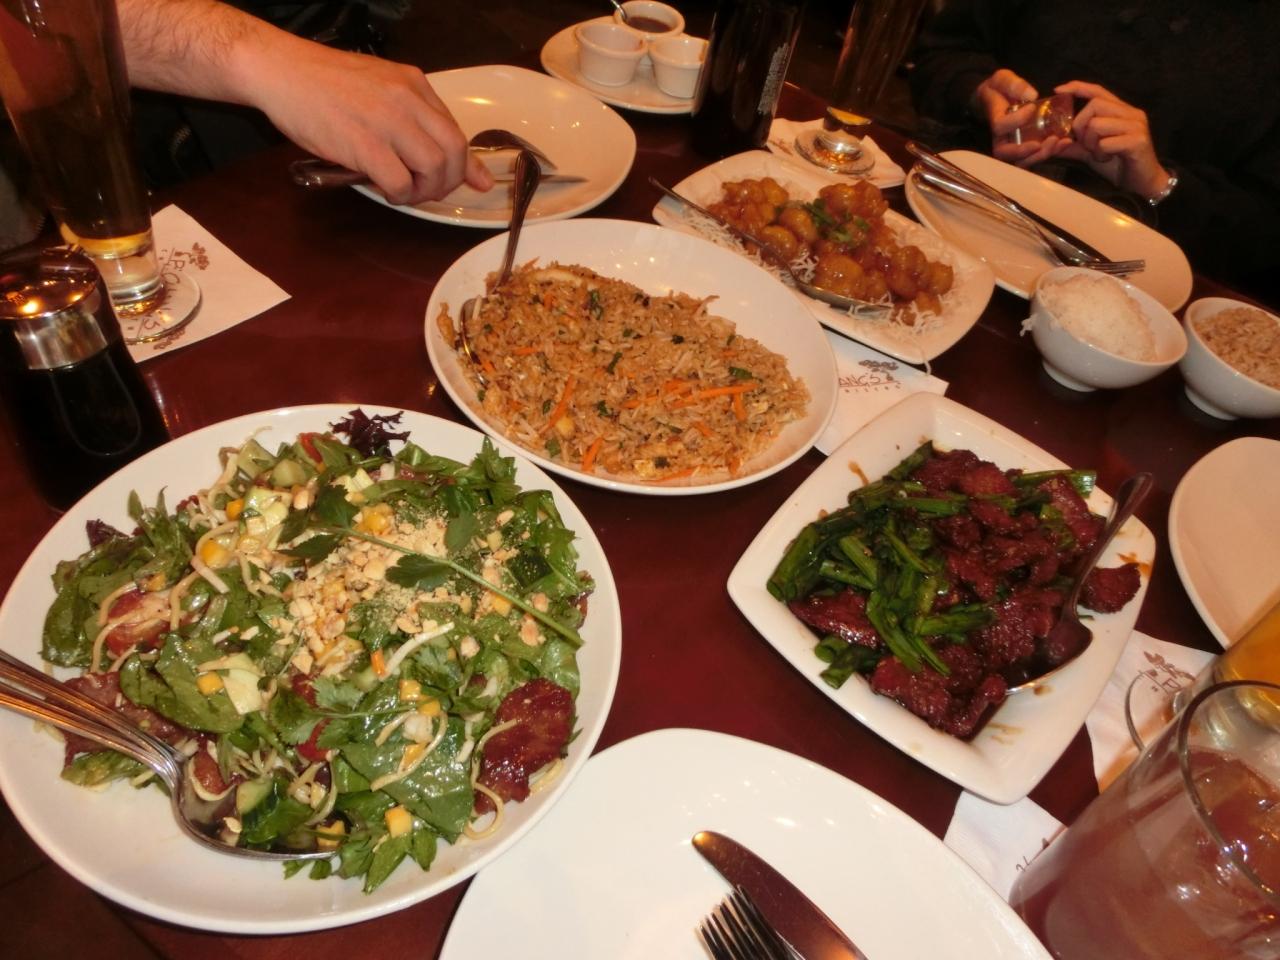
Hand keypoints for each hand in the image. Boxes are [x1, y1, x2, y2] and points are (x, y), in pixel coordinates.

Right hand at [250, 40, 493, 204]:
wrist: (281, 71)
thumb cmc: (324, 83)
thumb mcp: (378, 87)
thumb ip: (411, 115)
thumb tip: (432, 141)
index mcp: (414, 84)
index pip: (456, 129)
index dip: (466, 163)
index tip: (473, 182)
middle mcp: (408, 100)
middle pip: (454, 151)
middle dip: (449, 181)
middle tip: (428, 191)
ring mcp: (388, 121)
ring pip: (434, 169)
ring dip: (425, 191)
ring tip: (405, 191)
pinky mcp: (365, 144)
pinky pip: (401, 182)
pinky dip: (400, 195)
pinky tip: (386, 190)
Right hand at [972, 69, 1069, 166]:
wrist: (998, 98)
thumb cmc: (999, 88)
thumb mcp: (1003, 79)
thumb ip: (1014, 85)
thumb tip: (1032, 96)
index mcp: (995, 120)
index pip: (1000, 127)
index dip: (1015, 120)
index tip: (1032, 107)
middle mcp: (1001, 137)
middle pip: (1005, 153)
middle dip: (1022, 151)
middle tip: (1040, 144)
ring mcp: (1013, 144)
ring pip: (1020, 160)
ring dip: (1038, 156)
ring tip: (1056, 143)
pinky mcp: (1026, 146)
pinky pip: (1034, 157)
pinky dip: (1048, 153)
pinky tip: (1064, 142)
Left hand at [1052, 81, 1170, 198]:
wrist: (1143, 183)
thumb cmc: (1118, 164)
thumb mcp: (1092, 153)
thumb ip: (1074, 145)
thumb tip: (1052, 142)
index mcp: (1121, 111)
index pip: (1098, 91)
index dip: (1078, 87)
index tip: (1058, 90)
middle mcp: (1131, 113)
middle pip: (1094, 105)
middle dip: (1081, 125)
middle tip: (1085, 144)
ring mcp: (1136, 126)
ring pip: (1098, 124)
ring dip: (1091, 143)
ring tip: (1099, 154)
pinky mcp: (1138, 141)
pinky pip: (1106, 142)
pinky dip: (1100, 153)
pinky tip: (1108, 158)